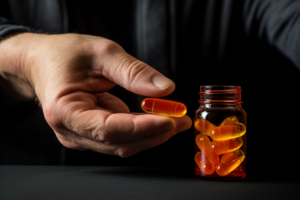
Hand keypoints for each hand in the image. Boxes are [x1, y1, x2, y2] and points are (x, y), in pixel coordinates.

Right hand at [0, 33, 191, 156]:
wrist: (42, 62)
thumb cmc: (63, 55)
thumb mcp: (101, 53)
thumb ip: (133, 71)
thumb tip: (164, 89)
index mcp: (65, 111)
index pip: (109, 129)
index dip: (142, 128)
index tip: (170, 120)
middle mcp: (71, 131)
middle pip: (118, 142)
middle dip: (154, 133)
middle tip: (181, 119)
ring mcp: (81, 135)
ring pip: (122, 145)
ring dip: (151, 135)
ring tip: (176, 119)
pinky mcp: (91, 133)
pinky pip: (120, 138)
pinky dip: (141, 131)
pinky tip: (158, 121)